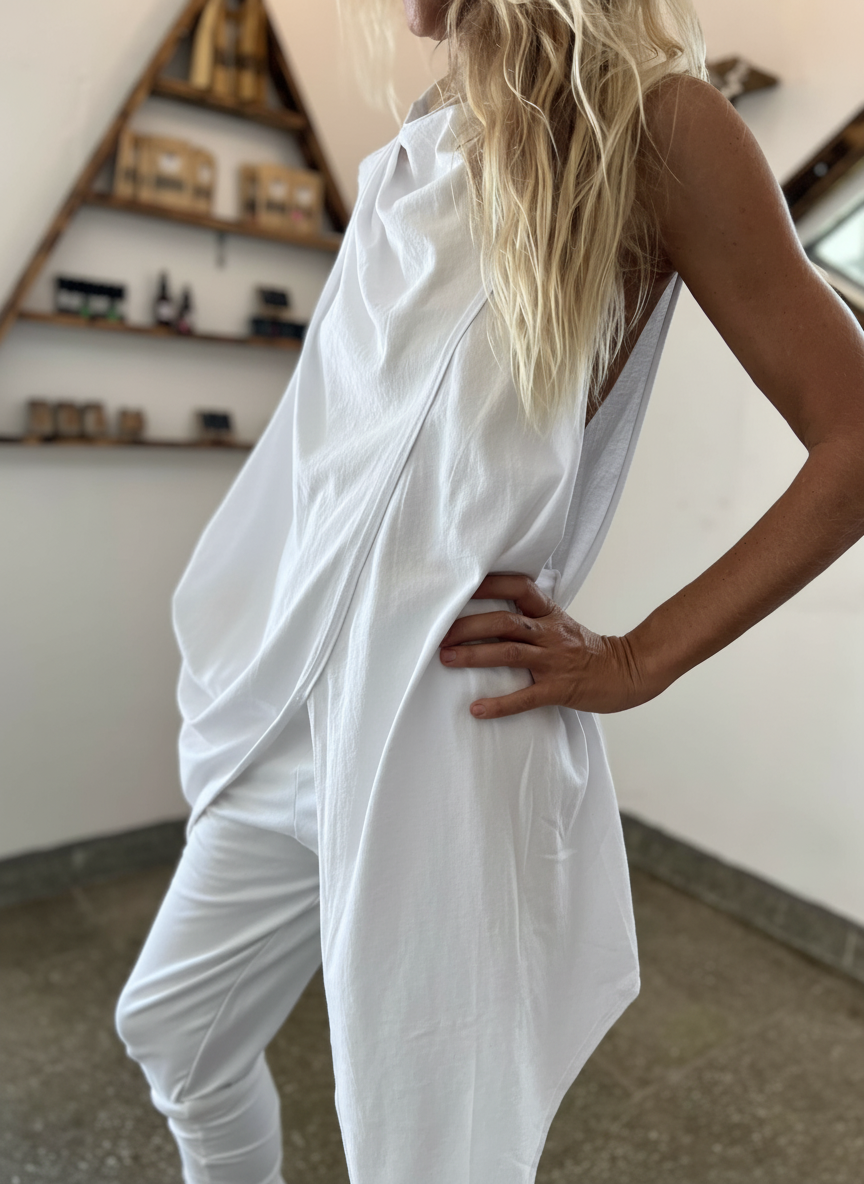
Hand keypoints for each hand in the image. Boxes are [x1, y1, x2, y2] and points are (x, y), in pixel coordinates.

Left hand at [439, 572, 658, 718]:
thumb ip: (532, 617)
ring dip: (474, 655)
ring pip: (509, 652)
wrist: (628, 672)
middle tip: (438, 633)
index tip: (460, 584)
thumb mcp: (562, 624)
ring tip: (446, 659)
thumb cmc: (589, 651)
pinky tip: (477, 710)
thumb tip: (492, 610)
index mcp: (550, 615)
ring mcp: (555, 661)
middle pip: (504, 621)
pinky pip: (526, 697)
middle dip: (468, 626)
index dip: (489, 583)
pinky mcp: (560, 689)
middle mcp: (550, 634)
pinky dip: (500, 704)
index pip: (519, 587)